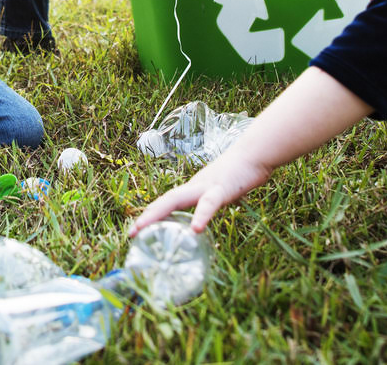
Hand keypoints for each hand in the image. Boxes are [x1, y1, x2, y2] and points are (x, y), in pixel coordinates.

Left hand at [129, 150, 272, 235]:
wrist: (255, 153)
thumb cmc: (240, 174)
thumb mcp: (222, 192)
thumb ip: (211, 203)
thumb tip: (207, 221)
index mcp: (195, 190)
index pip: (167, 203)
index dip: (151, 215)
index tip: (136, 230)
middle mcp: (195, 187)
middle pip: (165, 201)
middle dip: (147, 216)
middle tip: (131, 233)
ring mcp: (206, 186)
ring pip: (176, 199)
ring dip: (158, 213)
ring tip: (143, 227)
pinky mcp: (222, 188)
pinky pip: (209, 203)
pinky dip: (201, 215)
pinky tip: (196, 229)